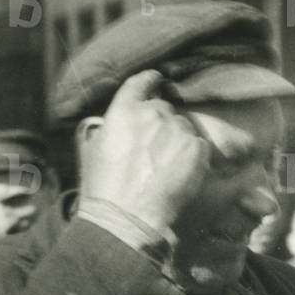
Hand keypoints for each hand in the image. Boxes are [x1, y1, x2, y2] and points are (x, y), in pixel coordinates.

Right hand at [81, 70, 209, 233]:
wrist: (129, 214)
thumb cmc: (106, 187)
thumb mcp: (95, 147)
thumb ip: (113, 125)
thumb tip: (124, 121)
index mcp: (124, 110)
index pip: (140, 83)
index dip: (150, 80)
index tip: (158, 79)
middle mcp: (153, 114)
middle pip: (164, 108)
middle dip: (162, 123)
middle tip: (156, 148)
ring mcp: (178, 130)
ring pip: (184, 127)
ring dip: (178, 140)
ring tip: (166, 165)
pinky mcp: (197, 149)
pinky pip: (199, 144)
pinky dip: (194, 155)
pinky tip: (181, 171)